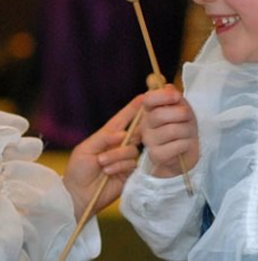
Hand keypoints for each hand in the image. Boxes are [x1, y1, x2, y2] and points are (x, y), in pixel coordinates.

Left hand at [63, 95, 142, 220]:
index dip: (133, 108)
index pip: (123, 119)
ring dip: (116, 156)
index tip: (144, 97)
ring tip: (102, 163)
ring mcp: (126, 159)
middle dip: (131, 133)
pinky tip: (108, 172)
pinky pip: (131, 164)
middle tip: (126, 136)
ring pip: (132, 149)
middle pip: (135, 132)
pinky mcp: (130, 172)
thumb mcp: (85, 149)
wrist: (79, 196)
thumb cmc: (78, 170)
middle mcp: (120, 145)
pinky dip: (119, 166)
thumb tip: (122, 134)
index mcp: (108, 136)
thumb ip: (104, 139)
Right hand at [140, 84, 199, 177]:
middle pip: (160, 115)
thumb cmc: (183, 128)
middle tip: (187, 118)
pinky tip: (184, 146)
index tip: (176, 97)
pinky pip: (177, 145)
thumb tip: (165, 85)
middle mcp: (145, 126)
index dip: (162, 96)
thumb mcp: (181, 108)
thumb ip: (173, 96)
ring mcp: (149, 142)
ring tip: (187, 134)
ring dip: (187, 131)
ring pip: (173, 130)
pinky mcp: (157, 155)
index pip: (148, 100)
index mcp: (150, 111)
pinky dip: (186, 144)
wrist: (185, 154)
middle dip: (181, 114)